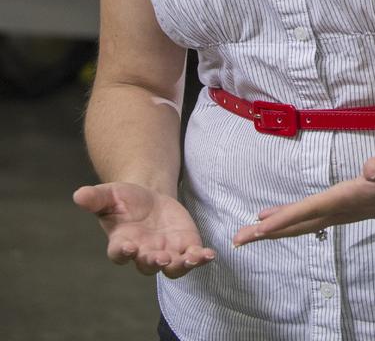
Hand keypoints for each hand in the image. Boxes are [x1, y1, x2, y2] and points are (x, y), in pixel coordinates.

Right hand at [73, 182, 215, 276]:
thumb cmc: (125, 199)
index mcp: (122, 243)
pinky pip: (192, 259)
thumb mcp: (110, 194)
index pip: (119, 254)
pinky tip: (209, 254)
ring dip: (182, 265)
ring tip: (192, 258)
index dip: (123, 253)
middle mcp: (143, 254)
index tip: (129, 247)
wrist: (149, 197)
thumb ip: (95, 198)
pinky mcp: (184, 247)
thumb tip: (77, 195)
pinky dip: (200, 258)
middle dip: (154, 262)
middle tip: (160, 258)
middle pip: (147, 265)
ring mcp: (165, 253)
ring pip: (172, 268)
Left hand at [232, 151, 374, 244]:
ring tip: (256, 228)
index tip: (256, 230)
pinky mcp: (354, 206)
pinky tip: (294, 218)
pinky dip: (299, 219)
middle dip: (270, 232)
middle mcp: (346, 209)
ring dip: (281, 226)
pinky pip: (318, 217)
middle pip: (301, 224)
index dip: (283, 220)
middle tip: (239, 240)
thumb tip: (369, 167)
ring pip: (308, 223)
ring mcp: (350, 211)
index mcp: (351, 198)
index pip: (310, 211)